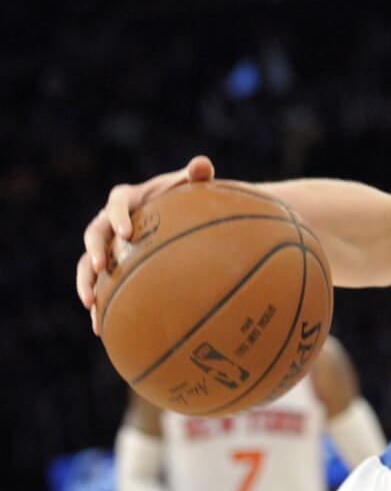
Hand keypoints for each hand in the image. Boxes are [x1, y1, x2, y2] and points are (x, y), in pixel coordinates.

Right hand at [76, 156, 214, 331]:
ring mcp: (106, 245)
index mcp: (128, 198)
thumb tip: (204, 163)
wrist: (176, 216)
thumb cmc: (185, 197)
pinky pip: (97, 284)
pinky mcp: (108, 266)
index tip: (126, 232)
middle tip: (99, 264)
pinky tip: (98, 327)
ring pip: (87, 263)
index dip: (119, 215)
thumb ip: (196, 174)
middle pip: (94, 234)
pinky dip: (97, 303)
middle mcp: (109, 221)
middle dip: (93, 249)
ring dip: (86, 282)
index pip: (118, 202)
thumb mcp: (191, 185)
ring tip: (90, 304)